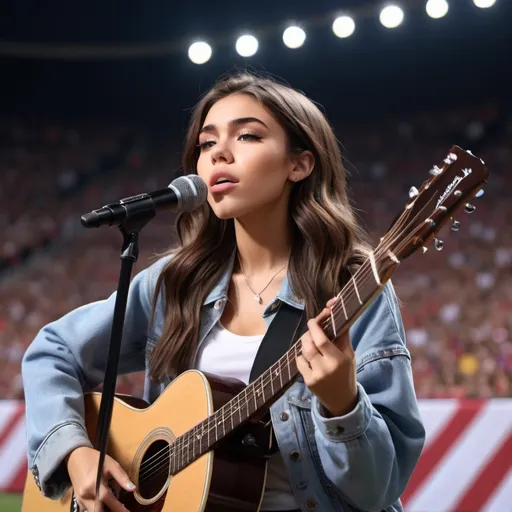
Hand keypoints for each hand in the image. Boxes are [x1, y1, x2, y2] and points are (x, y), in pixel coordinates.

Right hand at [67, 446, 134, 511]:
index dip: (119, 508)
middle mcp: (86, 494)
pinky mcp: (78, 500)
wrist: (76, 457)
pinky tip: (104, 506)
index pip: (109, 501)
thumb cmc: (96, 459)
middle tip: (120, 510)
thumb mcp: (112, 465)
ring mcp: (80, 499)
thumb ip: (122, 478)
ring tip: (112, 507)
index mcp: (95, 484)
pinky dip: (96, 509)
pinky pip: (87, 510)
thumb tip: (133, 489)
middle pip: (98, 511)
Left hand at [296, 297, 357, 416]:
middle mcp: (325, 368)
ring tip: (311, 343)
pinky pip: (300, 362)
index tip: (313, 320)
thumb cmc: (346, 373)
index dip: (314, 327)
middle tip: (311, 331)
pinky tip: (309, 358)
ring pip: (302, 352)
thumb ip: (342, 336)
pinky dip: (302, 357)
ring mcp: (315, 376)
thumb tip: (335, 312)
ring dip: (305, 344)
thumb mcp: (349, 355)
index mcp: (338, 360)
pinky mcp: (307, 382)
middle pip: (308, 344)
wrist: (342, 401)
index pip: (321, 340)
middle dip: (308, 334)